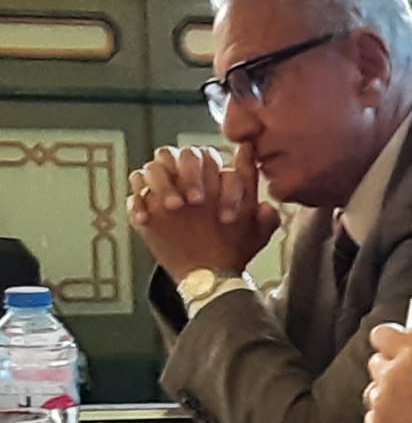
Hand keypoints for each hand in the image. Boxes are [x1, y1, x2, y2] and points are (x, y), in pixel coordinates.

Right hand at [128, 143, 279, 279]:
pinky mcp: (145, 203)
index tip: (227, 216)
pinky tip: (147, 220)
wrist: (210, 270)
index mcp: (215, 176)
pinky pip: (134, 190)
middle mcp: (188, 176)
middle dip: (189, 173)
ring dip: (162, 183)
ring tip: (174, 208)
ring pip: (153, 166)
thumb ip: (266, 212)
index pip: (214, 160)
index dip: (221, 184)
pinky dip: (137, 202)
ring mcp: (165, 188)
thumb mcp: (255, 232)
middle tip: (196, 201)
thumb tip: (267, 202)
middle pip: (181, 153)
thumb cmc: (234, 245)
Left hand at [364, 325, 411, 422]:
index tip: (399, 348)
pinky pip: (374, 416)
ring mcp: (380, 405)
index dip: (392, 341)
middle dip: (392, 369)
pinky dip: (388, 419)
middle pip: (376, 362)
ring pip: (373, 390)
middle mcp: (392, 376)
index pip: (381, 333)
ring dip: (388, 395)